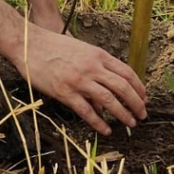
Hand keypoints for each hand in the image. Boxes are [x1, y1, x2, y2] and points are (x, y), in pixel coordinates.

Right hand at [18, 28, 147, 135]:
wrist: (29, 43)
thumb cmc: (53, 45)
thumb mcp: (80, 49)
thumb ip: (95, 66)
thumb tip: (106, 91)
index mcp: (97, 54)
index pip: (127, 72)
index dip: (139, 88)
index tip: (144, 98)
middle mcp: (91, 67)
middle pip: (123, 87)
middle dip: (137, 103)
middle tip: (142, 115)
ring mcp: (78, 80)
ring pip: (109, 100)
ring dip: (123, 114)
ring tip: (130, 124)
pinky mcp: (64, 92)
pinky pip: (86, 111)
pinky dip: (99, 123)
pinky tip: (106, 130)